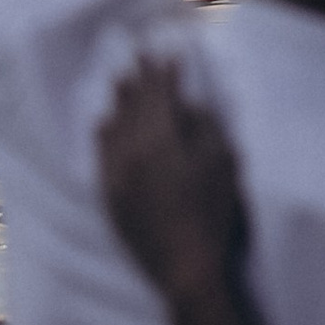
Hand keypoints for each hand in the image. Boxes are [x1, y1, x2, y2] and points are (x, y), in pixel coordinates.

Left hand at [99, 55, 248, 311]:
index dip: (164, 72)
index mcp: (163, 139)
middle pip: (134, 105)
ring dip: (119, 102)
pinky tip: (104, 124)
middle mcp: (133, 151)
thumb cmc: (214, 215)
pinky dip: (103, 134)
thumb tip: (187, 105)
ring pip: (113, 126)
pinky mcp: (110, 197)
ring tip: (120, 81)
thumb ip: (204, 128)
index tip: (167, 54)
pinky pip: (100, 155)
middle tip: (138, 56)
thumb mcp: (223, 163)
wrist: (187, 269)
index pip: (160, 95)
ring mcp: (117, 175)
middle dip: (139, 79)